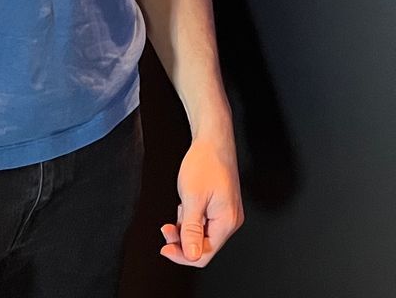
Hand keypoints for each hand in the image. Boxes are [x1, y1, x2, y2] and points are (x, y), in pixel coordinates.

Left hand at [159, 135, 242, 266]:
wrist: (212, 139)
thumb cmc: (206, 162)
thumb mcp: (192, 199)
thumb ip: (191, 230)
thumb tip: (191, 256)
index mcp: (227, 221)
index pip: (204, 254)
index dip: (182, 254)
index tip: (165, 247)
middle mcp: (230, 220)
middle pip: (202, 246)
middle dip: (182, 239)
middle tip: (167, 228)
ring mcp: (225, 213)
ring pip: (201, 234)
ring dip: (185, 226)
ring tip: (181, 207)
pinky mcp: (220, 207)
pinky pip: (203, 222)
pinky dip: (191, 217)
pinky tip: (187, 203)